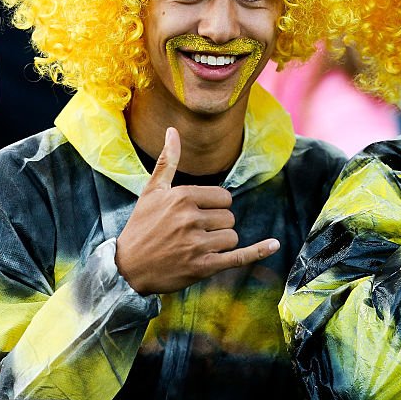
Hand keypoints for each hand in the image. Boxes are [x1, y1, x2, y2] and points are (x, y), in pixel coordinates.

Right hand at [115, 127, 279, 294]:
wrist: (126, 268)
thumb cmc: (141, 226)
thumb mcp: (152, 191)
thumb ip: (168, 161)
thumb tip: (172, 130)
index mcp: (183, 197)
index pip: (224, 198)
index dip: (214, 207)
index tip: (196, 216)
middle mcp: (191, 218)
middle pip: (230, 218)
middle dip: (217, 226)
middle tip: (192, 234)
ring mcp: (197, 244)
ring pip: (232, 237)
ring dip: (220, 244)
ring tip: (194, 248)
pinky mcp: (203, 267)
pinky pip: (239, 256)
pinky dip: (258, 251)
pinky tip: (274, 245)